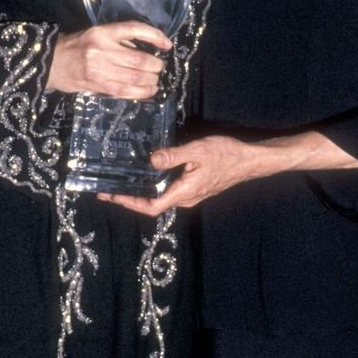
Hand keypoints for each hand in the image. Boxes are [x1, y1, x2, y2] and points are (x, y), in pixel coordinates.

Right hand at [46, 22, 170, 99]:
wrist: (51, 63)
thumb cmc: (77, 46)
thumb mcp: (97, 34)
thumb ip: (120, 39)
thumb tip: (149, 48)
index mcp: (103, 32)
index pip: (135, 30)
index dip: (156, 37)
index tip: (168, 45)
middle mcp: (102, 49)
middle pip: (140, 59)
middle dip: (156, 65)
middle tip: (159, 67)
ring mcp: (100, 69)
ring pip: (136, 77)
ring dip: (152, 80)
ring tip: (156, 80)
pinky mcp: (98, 85)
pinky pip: (126, 91)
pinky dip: (142, 92)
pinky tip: (150, 91)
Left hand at [101, 134, 260, 215]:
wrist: (250, 161)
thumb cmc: (226, 155)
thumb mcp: (198, 151)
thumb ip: (174, 156)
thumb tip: (151, 160)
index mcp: (184, 193)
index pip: (152, 207)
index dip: (129, 204)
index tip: (112, 196)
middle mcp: (186, 198)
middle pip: (152, 204)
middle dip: (129, 198)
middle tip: (107, 190)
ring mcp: (191, 195)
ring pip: (160, 198)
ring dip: (140, 193)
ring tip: (121, 183)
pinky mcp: (194, 188)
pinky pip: (169, 191)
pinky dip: (153, 186)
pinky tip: (145, 175)